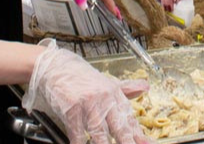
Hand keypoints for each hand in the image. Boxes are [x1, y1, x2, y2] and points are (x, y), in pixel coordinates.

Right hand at [23, 40, 151, 143]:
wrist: (57, 67)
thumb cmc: (82, 78)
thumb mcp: (106, 82)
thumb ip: (126, 89)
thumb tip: (146, 87)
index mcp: (115, 93)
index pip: (129, 118)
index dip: (138, 134)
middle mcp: (104, 98)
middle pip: (119, 126)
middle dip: (127, 141)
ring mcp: (88, 103)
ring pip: (99, 132)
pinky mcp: (72, 108)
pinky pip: (77, 132)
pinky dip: (79, 143)